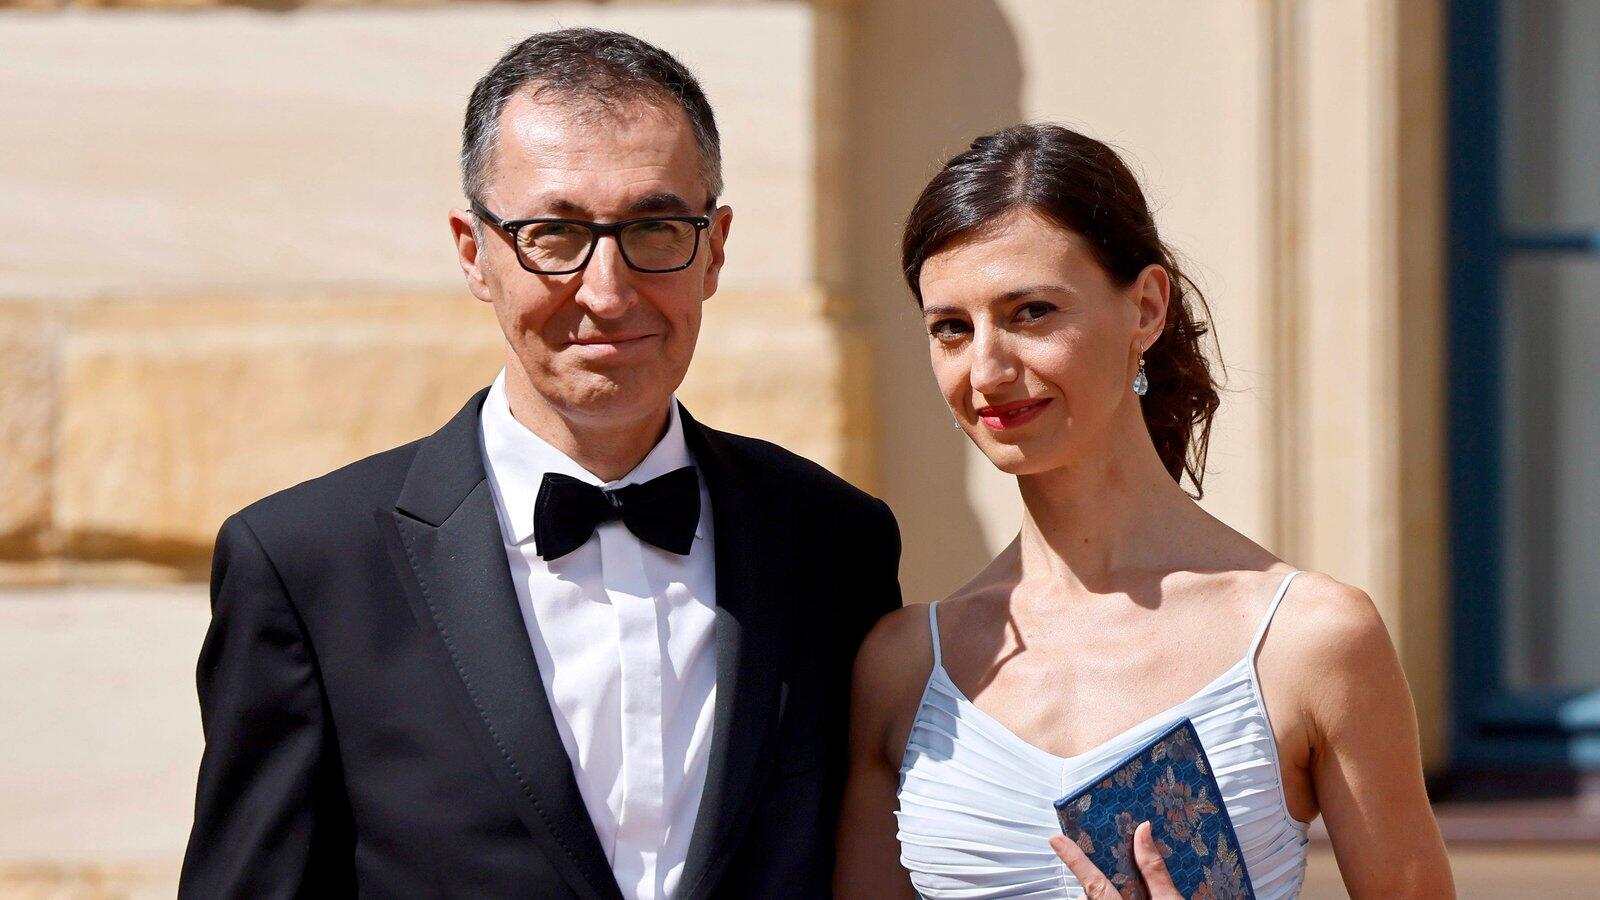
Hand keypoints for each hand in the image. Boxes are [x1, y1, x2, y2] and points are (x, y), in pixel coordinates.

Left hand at [1049, 820, 1180, 899]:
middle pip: (1092, 895)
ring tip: (1132, 895)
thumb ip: (1154, 870)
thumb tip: (1143, 832)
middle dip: (1098, 882)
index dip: (1074, 860)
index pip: (1095, 883)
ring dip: (1106, 897)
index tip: (1056, 841)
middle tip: (1115, 877)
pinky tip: (1130, 899)